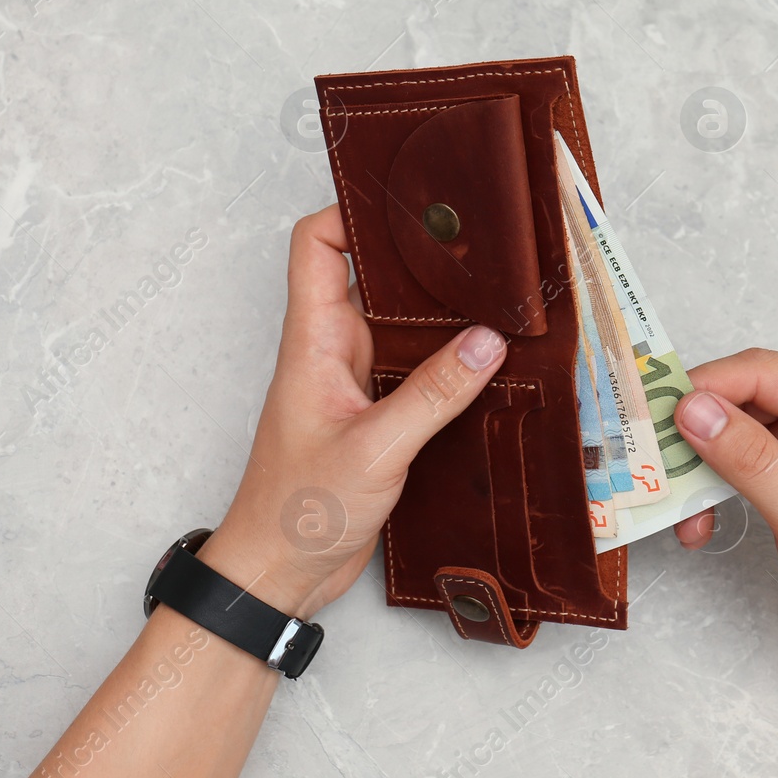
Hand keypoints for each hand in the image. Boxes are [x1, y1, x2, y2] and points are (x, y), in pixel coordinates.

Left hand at [198, 206, 507, 617]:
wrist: (278, 574)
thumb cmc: (297, 511)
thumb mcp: (373, 450)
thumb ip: (431, 396)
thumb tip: (486, 343)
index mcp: (313, 341)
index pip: (316, 246)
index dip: (351, 212)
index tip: (407, 203)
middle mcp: (332, 352)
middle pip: (371, 279)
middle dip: (418, 259)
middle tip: (477, 245)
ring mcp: (354, 384)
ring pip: (400, 328)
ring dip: (441, 316)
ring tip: (499, 297)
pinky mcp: (375, 418)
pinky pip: (414, 373)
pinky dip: (448, 365)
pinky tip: (491, 367)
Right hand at [671, 348, 777, 673]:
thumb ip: (750, 460)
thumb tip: (693, 409)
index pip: (764, 372)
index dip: (706, 388)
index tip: (652, 415)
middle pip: (743, 396)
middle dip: (697, 431)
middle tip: (654, 464)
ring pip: (734, 428)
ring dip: (700, 467)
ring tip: (683, 511)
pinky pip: (739, 459)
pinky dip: (713, 487)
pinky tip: (700, 523)